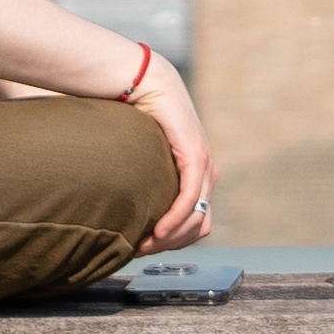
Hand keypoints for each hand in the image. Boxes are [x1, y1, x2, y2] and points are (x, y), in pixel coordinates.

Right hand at [127, 60, 217, 252]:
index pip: (196, 224)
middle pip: (198, 228)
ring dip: (171, 238)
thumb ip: (146, 183)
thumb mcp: (144, 160)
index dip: (173, 242)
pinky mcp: (196, 157)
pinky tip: (157, 230)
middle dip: (171, 245)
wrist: (146, 83)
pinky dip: (174, 220)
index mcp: (198, 176)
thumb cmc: (137, 120)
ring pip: (196, 220)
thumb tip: (126, 212)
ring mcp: (205, 166)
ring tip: (145, 243)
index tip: (145, 248)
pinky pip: (189, 200)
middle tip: (142, 250)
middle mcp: (207, 174)